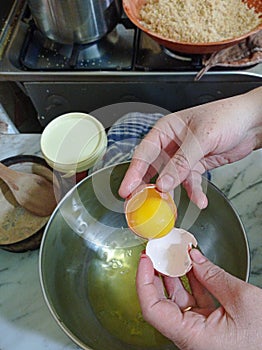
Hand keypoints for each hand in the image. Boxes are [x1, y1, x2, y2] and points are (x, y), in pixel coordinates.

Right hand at [119, 87, 261, 207]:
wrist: (251, 123)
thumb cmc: (227, 116)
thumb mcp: (201, 139)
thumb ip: (181, 162)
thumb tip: (163, 182)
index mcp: (166, 129)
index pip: (144, 153)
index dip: (134, 172)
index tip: (126, 189)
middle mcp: (171, 143)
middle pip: (153, 168)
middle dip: (147, 186)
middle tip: (139, 202)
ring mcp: (183, 156)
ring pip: (170, 178)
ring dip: (172, 192)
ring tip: (169, 206)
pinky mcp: (196, 166)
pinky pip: (190, 182)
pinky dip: (193, 192)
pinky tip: (199, 199)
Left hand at [136, 249, 261, 349]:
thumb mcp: (241, 300)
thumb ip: (213, 275)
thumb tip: (193, 257)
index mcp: (191, 336)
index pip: (152, 308)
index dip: (144, 281)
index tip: (146, 259)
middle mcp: (190, 337)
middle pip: (161, 302)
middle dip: (156, 275)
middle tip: (155, 253)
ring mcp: (198, 332)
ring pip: (177, 300)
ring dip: (174, 276)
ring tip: (172, 255)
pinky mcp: (207, 326)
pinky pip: (193, 301)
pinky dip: (192, 282)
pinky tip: (192, 266)